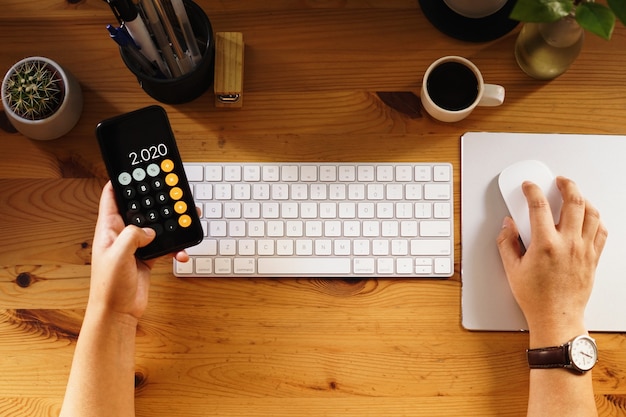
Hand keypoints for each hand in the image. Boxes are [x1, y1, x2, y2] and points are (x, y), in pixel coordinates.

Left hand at [89, 181, 189, 319]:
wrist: (118, 313)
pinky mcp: (147, 258)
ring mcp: (136, 246)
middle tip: (169, 191)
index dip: (121, 182)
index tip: (134, 170)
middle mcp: (122, 235)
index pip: (112, 198)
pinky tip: (182, 252)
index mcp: (109, 229)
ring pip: (156, 227)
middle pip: (140, 209)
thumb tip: (150, 230)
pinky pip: (165, 246)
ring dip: (170, 224)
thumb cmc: (109, 286)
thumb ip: (134, 236)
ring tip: (185, 218)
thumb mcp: (118, 255)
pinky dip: (176, 247)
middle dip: (154, 200)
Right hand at [496, 177, 606, 342]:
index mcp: (545, 244)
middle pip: (574, 202)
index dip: (532, 190)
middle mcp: (568, 244)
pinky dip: (596, 219)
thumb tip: (508, 226)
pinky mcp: (593, 258)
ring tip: (575, 195)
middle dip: (566, 185)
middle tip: (559, 181)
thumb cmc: (535, 298)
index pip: (539, 206)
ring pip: (592, 213)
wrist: (556, 317)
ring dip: (584, 199)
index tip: (529, 186)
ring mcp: (584, 250)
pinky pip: (601, 231)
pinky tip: (588, 218)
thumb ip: (507, 243)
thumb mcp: (512, 269)